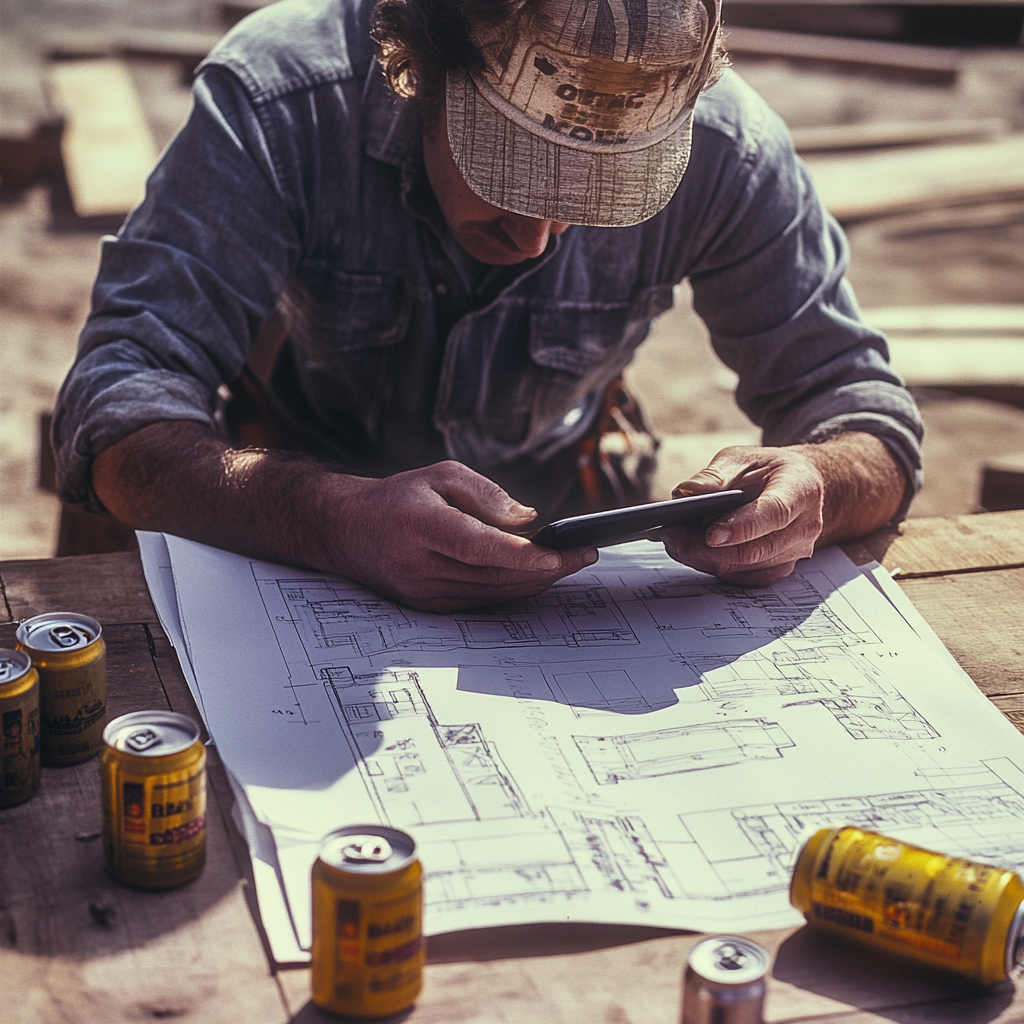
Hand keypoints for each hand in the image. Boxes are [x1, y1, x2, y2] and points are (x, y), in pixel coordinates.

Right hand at [322, 461, 597, 611]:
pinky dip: (513, 590)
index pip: (483, 548)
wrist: (344, 531)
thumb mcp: (440, 475)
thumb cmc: (398, 497)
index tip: (567, 551)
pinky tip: (538, 576)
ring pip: (494, 593)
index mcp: (421, 525)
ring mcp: (422, 592)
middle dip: (549, 569)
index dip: (529, 555)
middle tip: (586, 554)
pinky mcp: (427, 607)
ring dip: (536, 582)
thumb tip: (529, 520)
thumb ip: (486, 494)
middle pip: (497, 575)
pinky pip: (481, 601)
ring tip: (570, 563)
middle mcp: (420, 565)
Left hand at [661, 446, 824, 585]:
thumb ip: (714, 475)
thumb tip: (686, 492)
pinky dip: (712, 566)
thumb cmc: (766, 470)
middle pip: (757, 549)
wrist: (794, 485)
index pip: (775, 513)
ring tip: (674, 541)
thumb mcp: (740, 458)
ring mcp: (795, 552)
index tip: (710, 534)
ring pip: (746, 567)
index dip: (743, 526)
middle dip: (709, 548)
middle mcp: (804, 526)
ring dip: (705, 559)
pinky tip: (690, 551)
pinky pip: (743, 577)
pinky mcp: (778, 568)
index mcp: (801, 489)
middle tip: (673, 535)